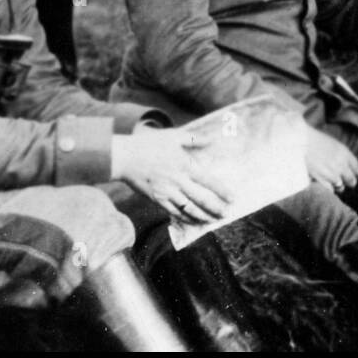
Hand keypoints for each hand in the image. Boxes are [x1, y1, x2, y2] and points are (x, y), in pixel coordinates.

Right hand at [110, 127, 231, 224]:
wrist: (125, 158)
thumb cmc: (149, 144)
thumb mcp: (173, 136)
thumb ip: (194, 139)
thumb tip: (213, 139)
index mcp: (184, 165)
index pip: (208, 181)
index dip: (221, 191)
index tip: (233, 198)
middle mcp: (178, 181)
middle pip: (201, 199)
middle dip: (216, 208)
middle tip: (227, 214)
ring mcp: (167, 192)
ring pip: (189, 209)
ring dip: (203, 216)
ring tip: (213, 221)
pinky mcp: (157, 199)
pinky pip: (174, 212)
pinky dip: (185, 218)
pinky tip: (192, 221)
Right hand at [303, 127, 357, 192]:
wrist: (300, 141)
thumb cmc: (314, 139)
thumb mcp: (332, 143)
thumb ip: (341, 154)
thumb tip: (346, 165)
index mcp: (344, 153)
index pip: (357, 167)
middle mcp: (340, 164)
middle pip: (351, 179)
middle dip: (350, 182)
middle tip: (349, 183)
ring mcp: (331, 173)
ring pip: (340, 186)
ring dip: (339, 186)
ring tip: (336, 184)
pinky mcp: (320, 179)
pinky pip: (330, 189)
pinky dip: (329, 189)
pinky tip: (327, 186)